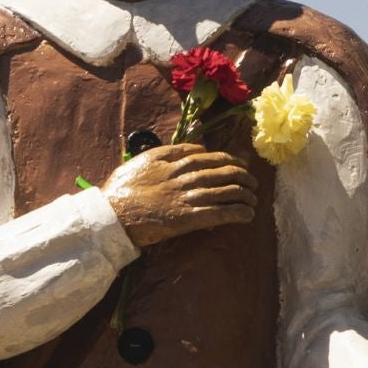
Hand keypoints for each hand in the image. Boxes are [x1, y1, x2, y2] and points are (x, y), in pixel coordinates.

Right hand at [102, 143, 257, 249]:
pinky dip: (238, 213)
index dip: (228, 159)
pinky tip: (249, 215)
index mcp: (174, 161)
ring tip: (254, 198)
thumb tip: (196, 149)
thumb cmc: (122, 188)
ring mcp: (188, 198)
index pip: (209, 157)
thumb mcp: (145, 159)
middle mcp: (185, 177)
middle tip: (253, 181)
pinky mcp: (189, 218)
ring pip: (226, 192)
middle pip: (223, 172)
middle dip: (243, 176)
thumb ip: (170, 151)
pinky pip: (221, 213)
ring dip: (245, 195)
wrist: (113, 214)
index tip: (238, 163)